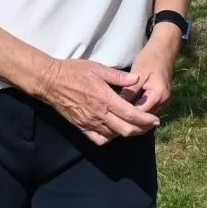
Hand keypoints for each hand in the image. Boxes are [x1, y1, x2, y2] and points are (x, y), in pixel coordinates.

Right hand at [33, 59, 160, 145]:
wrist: (50, 81)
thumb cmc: (74, 71)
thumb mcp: (98, 68)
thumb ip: (118, 76)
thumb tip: (136, 79)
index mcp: (106, 98)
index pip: (131, 114)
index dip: (146, 120)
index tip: (156, 120)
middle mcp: (99, 114)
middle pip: (126, 129)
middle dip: (142, 129)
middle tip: (150, 125)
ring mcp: (90, 123)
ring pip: (114, 136)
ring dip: (127, 133)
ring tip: (136, 128)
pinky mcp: (81, 127)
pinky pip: (99, 139)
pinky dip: (110, 138)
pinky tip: (114, 132)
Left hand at [120, 32, 180, 115]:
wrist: (164, 50)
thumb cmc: (150, 59)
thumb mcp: (138, 72)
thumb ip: (130, 90)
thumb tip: (118, 105)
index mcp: (158, 95)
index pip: (141, 113)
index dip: (127, 113)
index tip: (113, 112)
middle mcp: (163, 102)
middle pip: (145, 118)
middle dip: (130, 117)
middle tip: (113, 116)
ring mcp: (164, 102)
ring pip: (147, 115)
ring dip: (135, 115)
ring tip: (118, 114)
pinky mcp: (161, 100)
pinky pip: (149, 109)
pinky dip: (139, 110)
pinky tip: (127, 108)